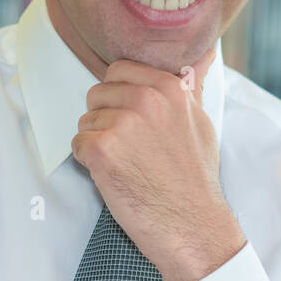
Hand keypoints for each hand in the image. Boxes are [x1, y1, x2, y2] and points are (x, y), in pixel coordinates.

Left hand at [71, 47, 245, 280]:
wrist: (191, 225)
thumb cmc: (195, 177)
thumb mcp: (201, 123)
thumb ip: (191, 87)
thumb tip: (203, 55)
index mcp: (168, 88)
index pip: (118, 70)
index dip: (118, 96)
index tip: (132, 120)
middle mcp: (145, 100)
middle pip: (97, 93)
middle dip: (104, 118)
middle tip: (129, 148)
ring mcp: (122, 124)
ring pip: (85, 121)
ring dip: (97, 142)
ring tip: (126, 164)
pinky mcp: (102, 150)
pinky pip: (78, 144)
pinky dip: (89, 162)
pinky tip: (115, 176)